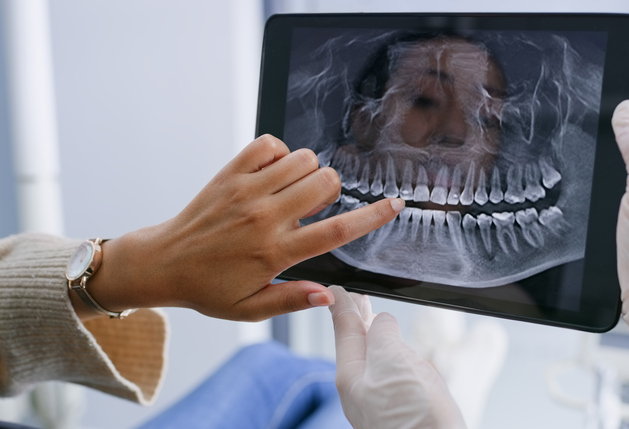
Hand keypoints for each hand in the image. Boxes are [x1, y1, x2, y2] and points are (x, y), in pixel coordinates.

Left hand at [79, 135, 403, 320]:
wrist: (162, 263)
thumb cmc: (208, 289)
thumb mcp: (250, 308)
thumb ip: (292, 300)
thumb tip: (329, 295)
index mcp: (275, 252)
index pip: (336, 231)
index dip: (372, 216)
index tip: (394, 204)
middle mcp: (264, 217)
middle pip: (325, 184)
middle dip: (333, 191)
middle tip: (315, 207)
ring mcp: (246, 190)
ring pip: (302, 160)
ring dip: (308, 172)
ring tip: (292, 191)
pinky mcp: (230, 173)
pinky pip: (268, 144)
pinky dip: (279, 153)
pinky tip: (273, 174)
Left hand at [328, 285, 465, 428]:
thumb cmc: (413, 420)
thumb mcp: (393, 365)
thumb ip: (383, 337)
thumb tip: (381, 322)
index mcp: (352, 374)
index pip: (345, 328)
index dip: (343, 303)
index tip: (335, 288)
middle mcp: (362, 388)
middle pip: (357, 343)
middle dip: (356, 317)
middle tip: (354, 296)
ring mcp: (381, 401)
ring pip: (374, 358)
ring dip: (372, 335)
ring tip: (371, 318)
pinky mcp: (401, 410)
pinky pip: (392, 376)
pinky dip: (392, 357)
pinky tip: (398, 354)